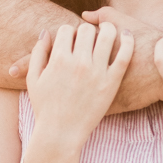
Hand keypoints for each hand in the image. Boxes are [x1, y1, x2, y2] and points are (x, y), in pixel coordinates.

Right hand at [26, 23, 133, 146]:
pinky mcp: (112, 83)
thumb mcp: (33, 79)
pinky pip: (125, 55)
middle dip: (86, 30)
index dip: (68, 32)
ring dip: (108, 28)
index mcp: (58, 60)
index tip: (71, 40)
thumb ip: (38, 52)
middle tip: (88, 38)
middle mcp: (78, 63)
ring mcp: (97, 72)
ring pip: (107, 35)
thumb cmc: (45, 107)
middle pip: (86, 29)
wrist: (61, 134)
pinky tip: (127, 35)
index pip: (66, 29)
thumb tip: (45, 32)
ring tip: (108, 31)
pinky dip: (128, 41)